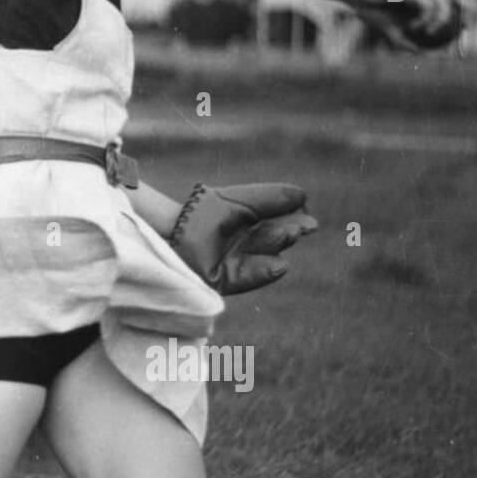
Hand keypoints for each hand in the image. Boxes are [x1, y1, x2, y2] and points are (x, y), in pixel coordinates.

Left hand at [167, 183, 318, 294]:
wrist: (170, 227)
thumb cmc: (203, 212)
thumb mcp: (237, 200)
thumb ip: (268, 197)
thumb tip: (301, 196)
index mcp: (253, 226)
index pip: (280, 224)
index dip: (294, 220)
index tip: (305, 212)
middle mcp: (248, 246)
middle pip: (274, 240)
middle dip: (290, 231)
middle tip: (306, 225)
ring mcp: (237, 263)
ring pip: (265, 256)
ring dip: (277, 244)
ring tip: (288, 232)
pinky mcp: (225, 281)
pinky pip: (248, 278)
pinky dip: (264, 272)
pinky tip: (280, 265)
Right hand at [353, 0, 464, 50]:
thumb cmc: (369, 8)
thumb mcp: (389, 29)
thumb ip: (405, 40)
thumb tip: (420, 54)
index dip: (462, 7)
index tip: (466, 25)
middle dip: (466, 10)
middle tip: (466, 28)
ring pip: (441, 2)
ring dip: (440, 22)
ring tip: (429, 34)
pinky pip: (427, 6)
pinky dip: (424, 20)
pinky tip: (414, 28)